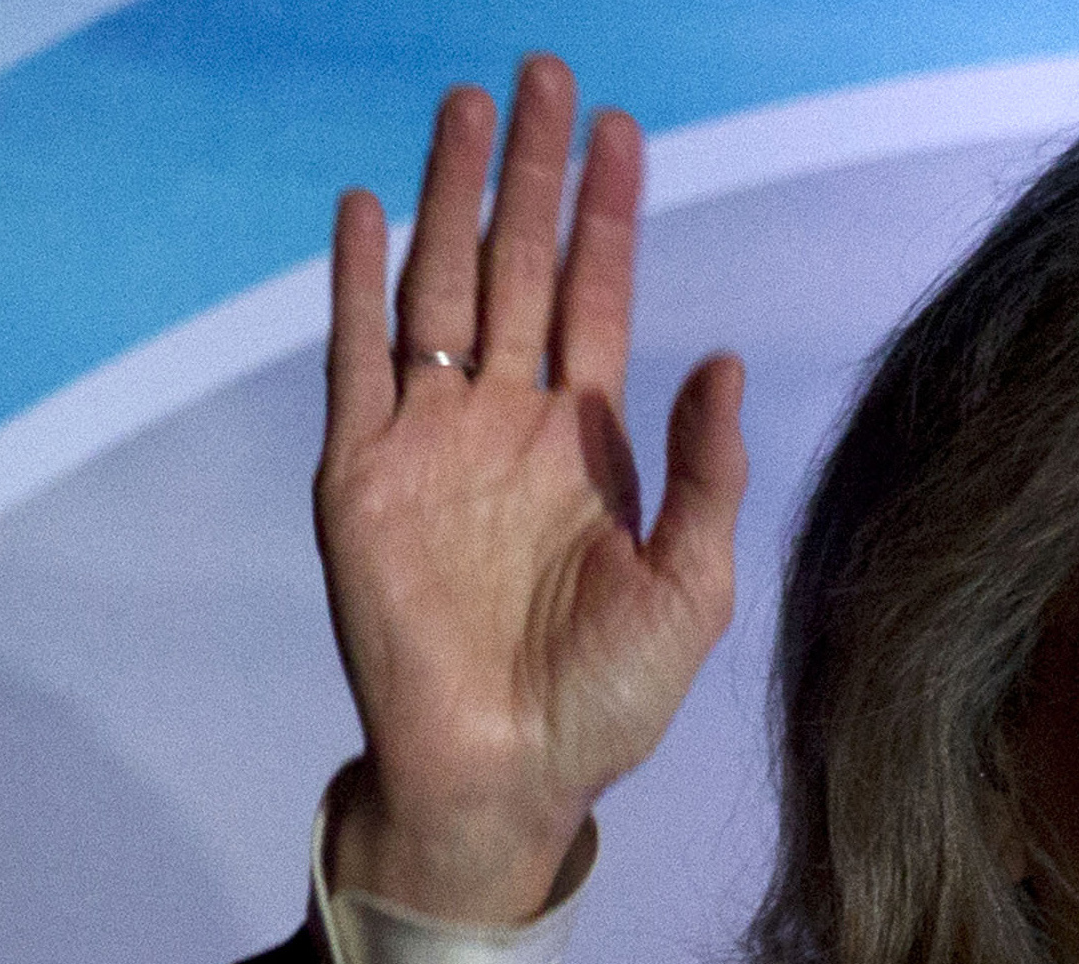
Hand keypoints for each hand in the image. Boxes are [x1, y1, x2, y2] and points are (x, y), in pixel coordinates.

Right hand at [315, 56, 747, 923]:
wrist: (506, 773)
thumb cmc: (606, 700)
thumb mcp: (688, 587)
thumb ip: (705, 474)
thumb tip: (720, 359)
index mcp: (587, 445)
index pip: (594, 298)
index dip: (605, 216)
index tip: (620, 132)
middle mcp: (507, 425)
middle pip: (516, 266)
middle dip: (529, 174)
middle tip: (542, 76)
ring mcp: (430, 441)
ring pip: (440, 288)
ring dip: (452, 199)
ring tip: (467, 110)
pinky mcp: (362, 474)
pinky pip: (359, 358)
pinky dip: (360, 283)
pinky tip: (371, 210)